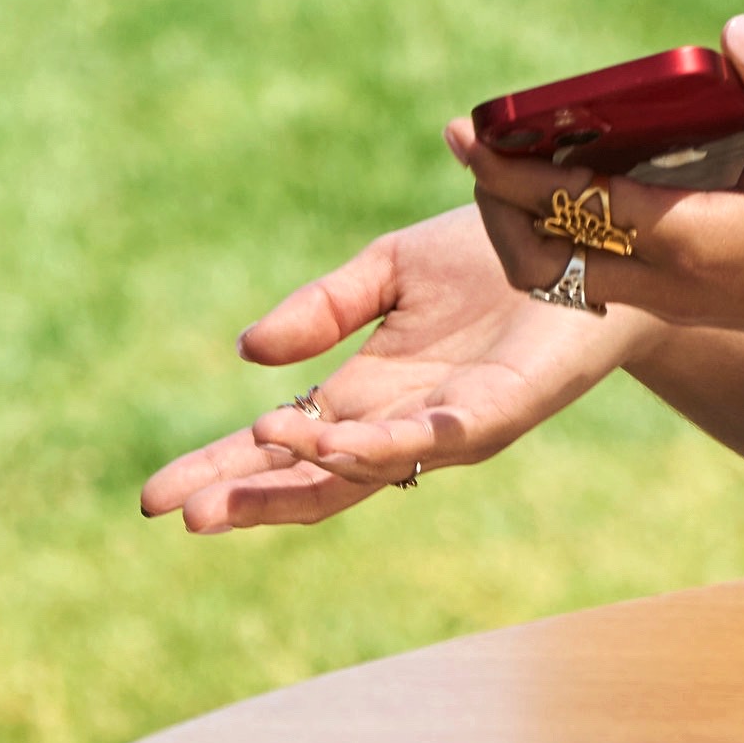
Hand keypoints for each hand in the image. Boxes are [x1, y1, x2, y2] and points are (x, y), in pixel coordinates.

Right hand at [135, 207, 641, 533]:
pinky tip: (325, 442)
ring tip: (233, 483)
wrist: (590, 228)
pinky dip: (376, 446)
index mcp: (369, 389)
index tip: (153, 497)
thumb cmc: (499, 248)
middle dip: (244, 497)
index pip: (281, 443)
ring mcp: (450, 424)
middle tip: (175, 514)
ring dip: (297, 478)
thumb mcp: (387, 267)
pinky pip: (431, 440)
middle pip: (310, 478)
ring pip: (363, 473)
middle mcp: (404, 420)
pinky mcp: (499, 410)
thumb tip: (248, 355)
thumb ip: (320, 309)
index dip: (220, 467)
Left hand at [460, 16, 743, 370]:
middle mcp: (669, 284)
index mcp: (690, 244)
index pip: (572, 207)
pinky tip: (586, 184)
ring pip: (571, 273)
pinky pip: (605, 276)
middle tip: (484, 142)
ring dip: (537, 223)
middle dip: (502, 204)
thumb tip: (733, 31)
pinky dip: (575, 236)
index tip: (464, 131)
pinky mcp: (692, 307)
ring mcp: (677, 304)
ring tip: (522, 159)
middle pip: (547, 255)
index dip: (509, 170)